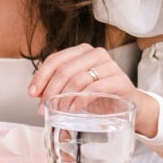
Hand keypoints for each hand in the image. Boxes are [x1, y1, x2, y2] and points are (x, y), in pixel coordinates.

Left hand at [28, 43, 159, 134]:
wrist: (129, 105)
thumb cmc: (100, 96)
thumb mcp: (75, 89)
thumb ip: (57, 86)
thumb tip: (35, 93)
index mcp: (81, 51)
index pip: (55, 59)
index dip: (41, 76)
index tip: (32, 92)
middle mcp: (95, 53)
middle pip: (64, 69)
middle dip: (50, 91)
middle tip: (44, 107)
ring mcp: (109, 65)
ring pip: (78, 78)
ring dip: (64, 98)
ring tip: (60, 111)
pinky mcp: (120, 80)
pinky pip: (95, 88)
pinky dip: (80, 100)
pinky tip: (74, 108)